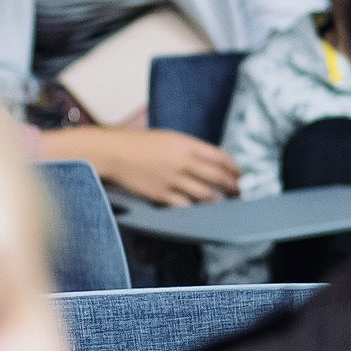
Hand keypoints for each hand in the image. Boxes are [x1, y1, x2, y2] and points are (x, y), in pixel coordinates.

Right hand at [46, 126, 241, 206]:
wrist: (111, 152)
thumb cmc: (138, 144)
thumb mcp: (168, 138)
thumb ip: (189, 149)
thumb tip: (210, 161)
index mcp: (186, 144)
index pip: (220, 157)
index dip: (233, 168)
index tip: (239, 174)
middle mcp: (183, 161)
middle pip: (218, 177)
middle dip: (232, 186)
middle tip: (239, 191)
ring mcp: (172, 179)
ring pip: (206, 194)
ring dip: (219, 200)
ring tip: (224, 203)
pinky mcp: (161, 194)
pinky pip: (186, 205)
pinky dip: (197, 209)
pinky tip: (202, 211)